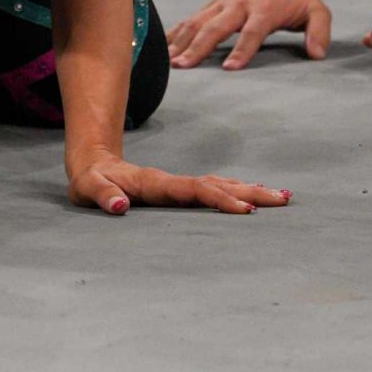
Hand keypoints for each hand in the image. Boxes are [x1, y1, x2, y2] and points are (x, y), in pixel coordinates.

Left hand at [68, 154, 290, 215]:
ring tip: (283, 197)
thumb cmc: (91, 181)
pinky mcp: (180, 189)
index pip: (194, 191)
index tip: (245, 210)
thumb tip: (122, 205)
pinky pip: (214, 188)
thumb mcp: (88, 189)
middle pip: (217, 184)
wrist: (93, 161)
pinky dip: (238, 191)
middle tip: (283, 200)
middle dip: (250, 192)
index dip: (219, 199)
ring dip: (250, 190)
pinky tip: (256, 197)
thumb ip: (104, 196)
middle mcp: (172, 182)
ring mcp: (179, 184)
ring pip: (220, 184)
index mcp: (156, 184)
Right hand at [168, 0, 329, 69]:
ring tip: (168, 61)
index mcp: (264, 9)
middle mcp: (239, 4)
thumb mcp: (317, 10)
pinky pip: (192, 18)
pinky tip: (163, 47)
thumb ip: (319, 31)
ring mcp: (223, 3)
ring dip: (181, 41)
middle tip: (183, 66)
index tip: (230, 69)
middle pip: (215, 27)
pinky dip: (177, 32)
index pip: (252, 32)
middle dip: (198, 47)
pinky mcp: (214, 4)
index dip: (241, 50)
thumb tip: (317, 54)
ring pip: (197, 21)